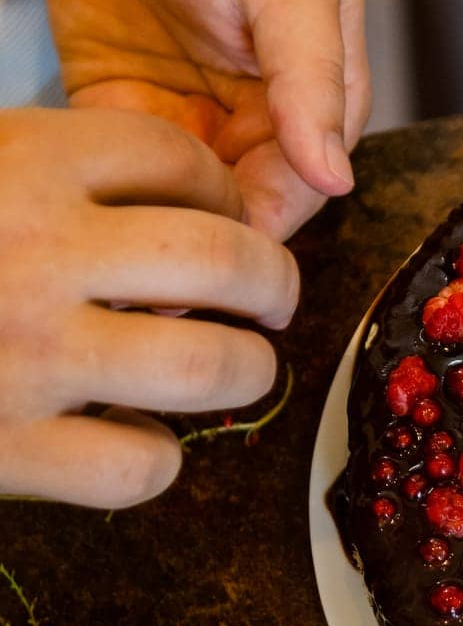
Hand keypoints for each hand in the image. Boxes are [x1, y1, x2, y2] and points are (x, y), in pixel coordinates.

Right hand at [0, 109, 297, 508]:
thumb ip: (44, 165)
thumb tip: (178, 191)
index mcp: (18, 163)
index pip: (177, 159)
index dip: (221, 190)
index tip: (222, 215)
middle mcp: (34, 253)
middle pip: (227, 259)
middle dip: (274, 281)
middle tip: (270, 298)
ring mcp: (26, 356)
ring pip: (210, 367)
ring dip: (243, 370)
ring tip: (235, 368)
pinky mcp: (5, 450)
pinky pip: (139, 466)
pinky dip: (153, 460)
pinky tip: (129, 440)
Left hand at [48, 0, 369, 240]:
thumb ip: (314, 82)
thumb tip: (336, 176)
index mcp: (312, 102)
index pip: (295, 194)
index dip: (259, 233)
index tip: (221, 265)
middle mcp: (254, 120)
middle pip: (234, 210)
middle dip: (199, 242)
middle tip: (155, 282)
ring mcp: (189, 113)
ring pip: (173, 198)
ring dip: (148, 224)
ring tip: (114, 249)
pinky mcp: (123, 99)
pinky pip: (114, 159)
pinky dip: (100, 180)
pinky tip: (86, 188)